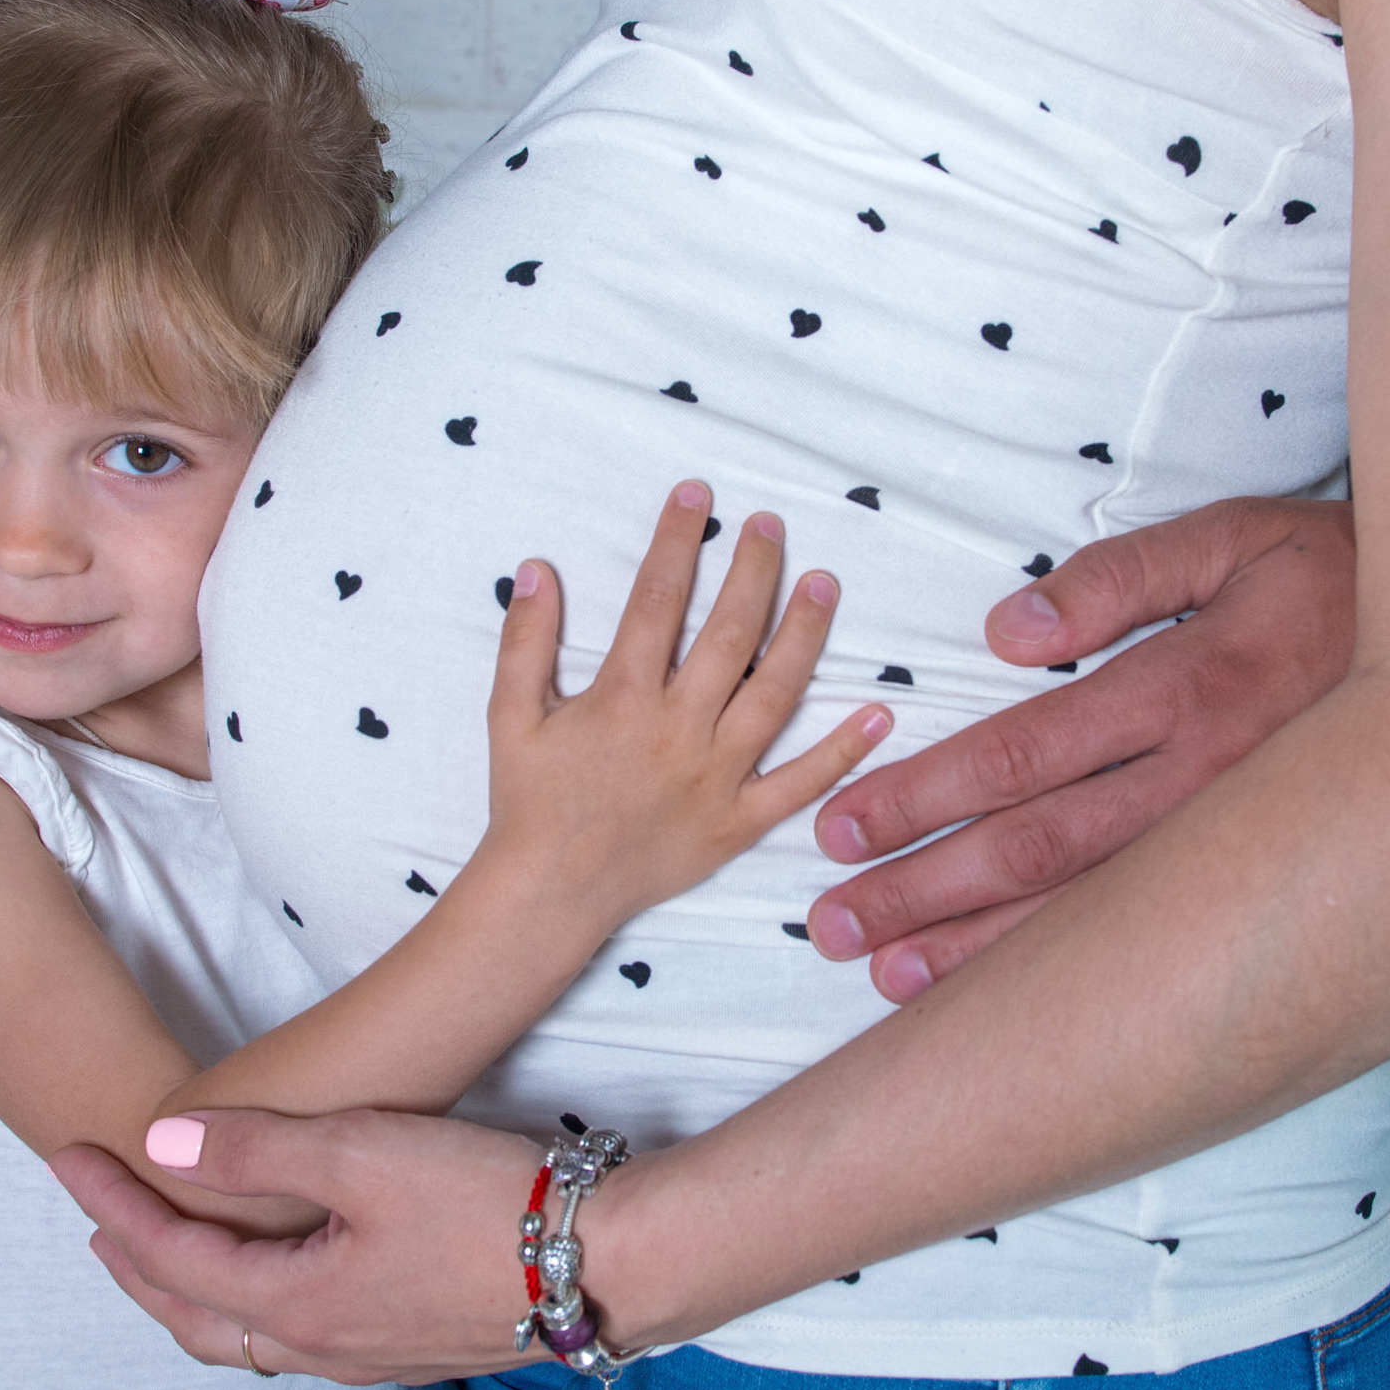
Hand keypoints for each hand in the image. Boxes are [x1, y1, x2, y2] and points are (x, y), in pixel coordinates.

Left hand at [52, 1109, 548, 1384]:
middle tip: (99, 1216)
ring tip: (170, 1251)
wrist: (607, 1262)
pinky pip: (300, 1339)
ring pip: (249, 1337)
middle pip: (195, 1319)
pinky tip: (278, 1278)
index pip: (171, 1258)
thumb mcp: (360, 1151)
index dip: (111, 1206)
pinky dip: (254, 1307)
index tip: (70, 1157)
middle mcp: (324, 1346)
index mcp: (296, 1303)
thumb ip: (256, 1152)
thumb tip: (159, 1147)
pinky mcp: (413, 1345)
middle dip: (138, 1267)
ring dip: (192, 1294)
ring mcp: (372, 1355)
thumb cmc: (487, 1201)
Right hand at [487, 480, 891, 925]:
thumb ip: (525, 641)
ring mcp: (715, 777)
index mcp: (621, 699)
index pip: (656, 601)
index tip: (696, 495)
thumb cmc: (529, 801)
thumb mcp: (510, 716)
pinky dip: (843, 752)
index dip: (676, 541)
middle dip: (752, 571)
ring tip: (824, 585)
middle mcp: (677, 731)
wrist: (548, 894)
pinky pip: (800, 784)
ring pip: (774, 695)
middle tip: (772, 525)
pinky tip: (879, 713)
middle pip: (728, 636)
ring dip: (803, 636)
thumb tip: (539, 569)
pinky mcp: (738, 822)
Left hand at [808, 497, 1356, 999]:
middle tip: (829, 924)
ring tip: (884, 975)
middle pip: (1038, 850)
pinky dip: (1063, 969)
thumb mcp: (1235, 539)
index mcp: (1188, 690)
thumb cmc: (1334, 578)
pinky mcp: (1257, 879)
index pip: (1027, 754)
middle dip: (925, 890)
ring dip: (978, 950)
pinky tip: (999, 998)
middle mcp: (1205, 784)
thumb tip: (1011, 630)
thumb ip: (1120, 579)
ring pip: (1088, 913)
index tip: (844, 827)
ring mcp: (1231, 845)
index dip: (927, 795)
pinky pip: (1146, 936)